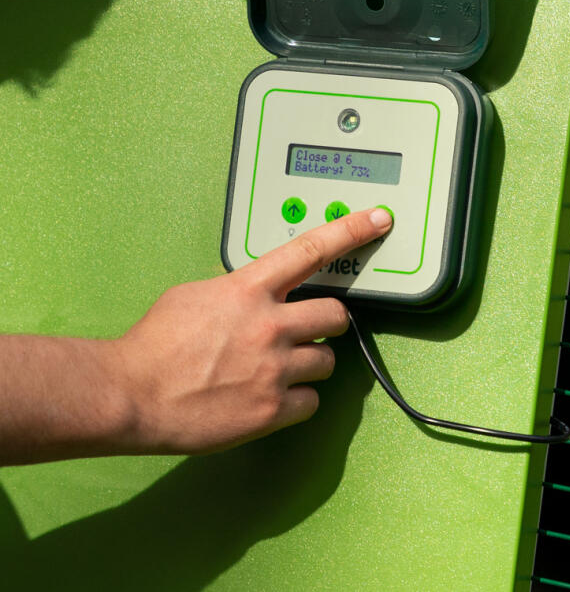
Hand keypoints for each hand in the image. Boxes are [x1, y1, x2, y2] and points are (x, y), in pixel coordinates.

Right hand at [109, 207, 391, 455]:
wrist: (131, 393)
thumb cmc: (154, 344)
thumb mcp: (197, 294)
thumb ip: (239, 289)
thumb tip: (257, 292)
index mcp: (250, 289)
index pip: (312, 249)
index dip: (351, 230)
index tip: (378, 220)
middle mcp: (270, 325)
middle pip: (336, 316)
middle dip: (327, 323)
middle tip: (309, 331)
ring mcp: (275, 368)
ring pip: (327, 361)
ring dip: (310, 364)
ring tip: (278, 369)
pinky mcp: (272, 409)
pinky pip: (311, 402)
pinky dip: (296, 401)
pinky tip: (271, 398)